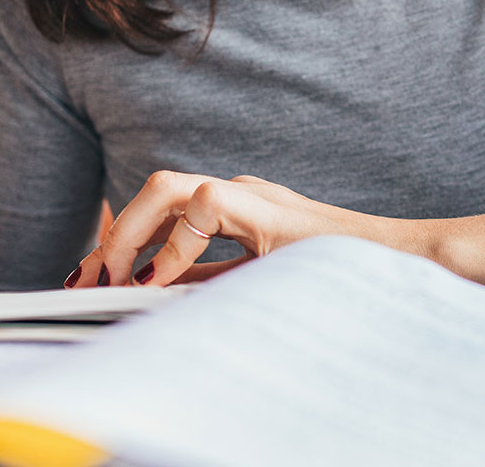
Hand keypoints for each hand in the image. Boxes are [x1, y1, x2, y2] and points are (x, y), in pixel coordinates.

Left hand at [72, 171, 399, 287]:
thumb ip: (208, 283)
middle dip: (113, 235)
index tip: (88, 280)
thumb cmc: (334, 279)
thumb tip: (151, 297)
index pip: (162, 214)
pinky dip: (173, 247)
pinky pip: (201, 206)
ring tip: (114, 276)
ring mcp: (252, 195)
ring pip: (167, 186)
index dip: (120, 243)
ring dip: (131, 231)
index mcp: (236, 210)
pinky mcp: (263, 205)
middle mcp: (239, 193)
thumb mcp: (255, 283)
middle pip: (155, 191)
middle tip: (89, 282)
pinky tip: (162, 282)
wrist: (396, 268)